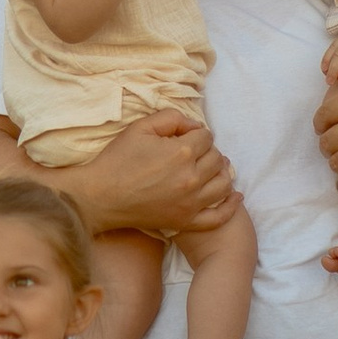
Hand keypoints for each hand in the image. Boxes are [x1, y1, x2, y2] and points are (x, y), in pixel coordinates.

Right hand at [81, 109, 237, 240]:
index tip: (186, 136)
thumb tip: (193, 125)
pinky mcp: (185, 221)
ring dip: (222, 173)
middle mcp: (191, 178)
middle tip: (196, 152)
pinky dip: (230, 207)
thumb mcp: (141, 127)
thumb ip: (171, 117)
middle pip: (218, 159)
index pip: (206, 137)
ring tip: (214, 168)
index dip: (197, 133)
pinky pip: (218, 217)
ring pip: (223, 184)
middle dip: (209, 151)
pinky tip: (236, 197)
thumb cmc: (118, 160)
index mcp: (182, 153)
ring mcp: (190, 203)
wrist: (101, 196)